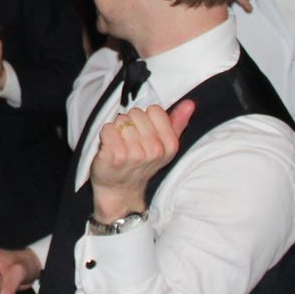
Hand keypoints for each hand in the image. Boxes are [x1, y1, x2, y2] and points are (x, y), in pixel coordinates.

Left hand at [89, 99, 196, 215]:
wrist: (120, 190)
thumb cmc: (140, 163)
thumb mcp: (164, 145)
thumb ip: (177, 122)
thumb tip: (189, 103)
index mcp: (170, 145)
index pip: (155, 110)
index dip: (146, 119)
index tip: (143, 133)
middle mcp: (155, 150)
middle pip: (136, 113)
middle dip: (130, 123)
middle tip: (129, 142)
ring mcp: (135, 154)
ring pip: (121, 120)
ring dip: (117, 130)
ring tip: (120, 146)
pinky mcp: (116, 156)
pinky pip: (108, 128)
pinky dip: (105, 135)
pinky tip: (109, 147)